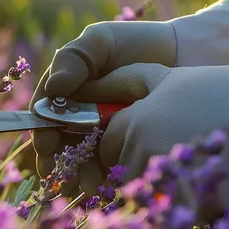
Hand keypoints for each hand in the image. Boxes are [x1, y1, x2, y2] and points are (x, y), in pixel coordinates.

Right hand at [29, 0, 228, 195]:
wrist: (185, 55)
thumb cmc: (138, 42)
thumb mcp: (101, 41)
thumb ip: (74, 59)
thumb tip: (54, 89)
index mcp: (67, 92)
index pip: (47, 116)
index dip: (43, 132)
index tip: (48, 146)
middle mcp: (81, 115)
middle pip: (62, 144)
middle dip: (61, 164)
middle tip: (65, 178)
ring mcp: (104, 133)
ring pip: (85, 160)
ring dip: (80, 175)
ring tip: (87, 187)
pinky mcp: (128, 146)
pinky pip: (112, 165)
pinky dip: (106, 178)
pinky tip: (106, 188)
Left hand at [75, 62, 228, 209]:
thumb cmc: (226, 92)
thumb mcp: (171, 76)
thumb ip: (126, 81)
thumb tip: (90, 89)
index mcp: (134, 125)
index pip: (106, 148)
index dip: (121, 145)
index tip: (145, 140)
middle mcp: (144, 157)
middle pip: (125, 175)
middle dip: (143, 169)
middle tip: (178, 153)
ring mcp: (170, 187)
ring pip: (151, 198)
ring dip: (168, 188)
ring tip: (198, 166)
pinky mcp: (197, 213)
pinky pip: (181, 215)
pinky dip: (194, 204)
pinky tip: (216, 182)